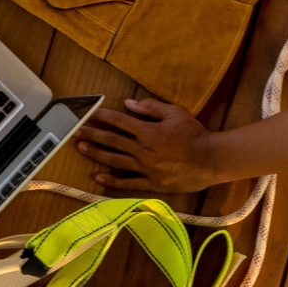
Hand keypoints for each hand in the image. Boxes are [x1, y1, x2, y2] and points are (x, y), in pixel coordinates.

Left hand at [74, 98, 225, 193]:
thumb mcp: (175, 113)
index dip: (102, 116)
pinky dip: (112, 180)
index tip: (89, 113)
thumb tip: (128, 103)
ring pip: (115, 160)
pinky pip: (127, 183)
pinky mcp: (152, 183)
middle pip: (112, 140)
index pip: (119, 121)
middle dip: (92, 134)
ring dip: (96, 153)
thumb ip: (151, 107)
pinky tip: (97, 177)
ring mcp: (146, 168)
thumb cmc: (194, 134)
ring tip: (81, 148)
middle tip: (76, 131)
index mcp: (148, 131)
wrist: (211, 160)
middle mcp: (143, 150)